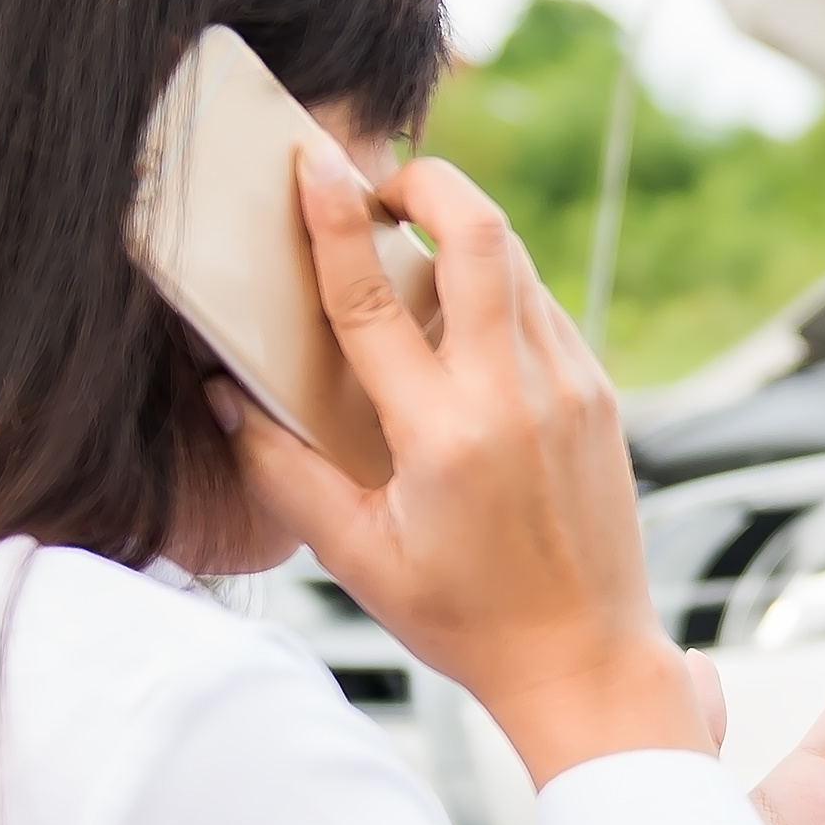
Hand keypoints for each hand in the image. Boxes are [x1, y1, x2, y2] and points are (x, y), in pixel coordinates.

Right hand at [223, 146, 693, 782]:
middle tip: (384, 190)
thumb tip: (225, 397)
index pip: (374, 299)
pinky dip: (500, 290)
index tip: (317, 165)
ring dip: (464, 236)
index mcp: (443, 436)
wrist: (584, 659)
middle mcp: (514, 397)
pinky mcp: (599, 394)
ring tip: (414, 251)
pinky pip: (542, 308)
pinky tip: (463, 323)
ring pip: (517, 263)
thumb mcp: (356, 559)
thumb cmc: (465, 620)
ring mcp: (569, 388)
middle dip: (431, 184)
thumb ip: (283, 474)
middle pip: (481, 235)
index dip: (335, 222)